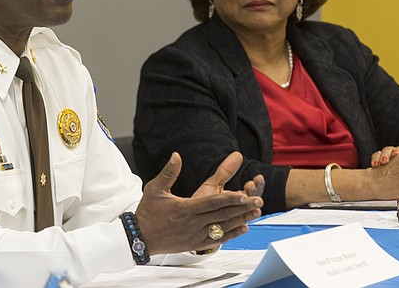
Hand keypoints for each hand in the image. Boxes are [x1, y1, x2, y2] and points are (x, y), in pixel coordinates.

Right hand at [135, 152, 262, 255]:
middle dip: (241, 207)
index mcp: (184, 209)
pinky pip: (218, 239)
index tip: (244, 194)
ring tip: (256, 212)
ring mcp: (195, 235)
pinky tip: (244, 227)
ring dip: (241, 219)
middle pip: (222, 215)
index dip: (229, 199)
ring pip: (223, 227)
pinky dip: (232, 234)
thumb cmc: (148, 212)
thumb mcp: (155, 189)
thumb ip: (169, 172)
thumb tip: (176, 155)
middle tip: (258, 200)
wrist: (140, 238)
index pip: (211, 203)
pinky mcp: (196, 243)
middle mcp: (192, 223)